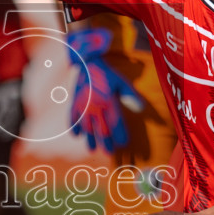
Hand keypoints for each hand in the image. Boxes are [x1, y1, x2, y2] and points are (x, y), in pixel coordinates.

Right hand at [67, 28, 142, 152]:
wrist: (88, 62)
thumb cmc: (108, 74)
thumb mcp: (122, 83)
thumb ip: (131, 96)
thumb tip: (141, 110)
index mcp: (108, 102)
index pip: (116, 123)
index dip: (120, 135)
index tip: (124, 143)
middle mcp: (95, 107)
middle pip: (101, 129)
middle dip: (106, 142)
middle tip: (110, 152)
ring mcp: (83, 106)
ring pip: (86, 127)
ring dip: (89, 139)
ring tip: (92, 149)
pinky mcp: (74, 103)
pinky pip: (72, 117)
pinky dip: (74, 127)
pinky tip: (76, 135)